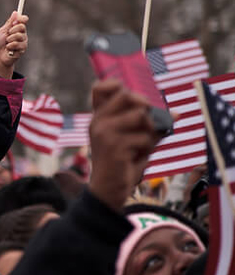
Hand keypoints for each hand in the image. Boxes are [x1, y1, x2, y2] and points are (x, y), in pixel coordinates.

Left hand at [0, 11, 28, 77]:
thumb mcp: (2, 31)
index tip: (16, 20)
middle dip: (13, 30)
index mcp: (17, 28)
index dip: (21, 18)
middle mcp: (22, 34)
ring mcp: (23, 41)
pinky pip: (18, 44)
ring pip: (20, 36)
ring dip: (10, 39)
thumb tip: (15, 12)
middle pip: (22, 26)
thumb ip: (9, 23)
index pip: (23, 20)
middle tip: (8, 34)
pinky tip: (9, 49)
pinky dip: (11, 46)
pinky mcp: (23, 49)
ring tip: (7, 43)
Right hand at [88, 79, 160, 210]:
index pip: (100, 88)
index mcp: (99, 117)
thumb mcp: (137, 139)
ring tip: (142, 146)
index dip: (116, 85)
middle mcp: (98, 121)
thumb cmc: (123, 163)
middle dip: (145, 107)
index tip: (133, 98)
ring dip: (149, 132)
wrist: (109, 189)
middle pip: (127, 95)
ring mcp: (104, 132)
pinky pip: (144, 137)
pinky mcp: (114, 144)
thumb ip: (152, 125)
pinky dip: (147, 147)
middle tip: (149, 123)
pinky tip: (137, 157)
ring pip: (141, 116)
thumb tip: (176, 112)